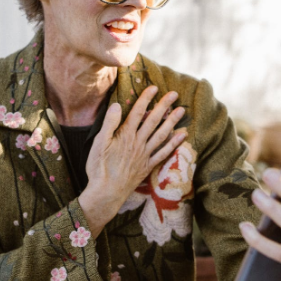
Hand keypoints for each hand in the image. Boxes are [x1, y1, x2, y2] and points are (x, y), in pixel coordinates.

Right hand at [78, 85, 186, 236]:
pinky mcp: (148, 166)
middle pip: (153, 121)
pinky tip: (181, 136)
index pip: (137, 112)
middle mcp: (138, 143)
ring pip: (161, 135)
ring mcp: (145, 154)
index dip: (146, 99)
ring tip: (181, 110)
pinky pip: (164, 153)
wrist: (106, 192)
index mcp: (125, 135)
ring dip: (172, 121)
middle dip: (164, 106)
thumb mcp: (98, 143)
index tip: (154, 87)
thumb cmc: (99, 168)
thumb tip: (116, 105)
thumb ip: (109, 123)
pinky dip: (173, 143)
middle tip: (175, 94)